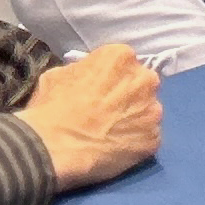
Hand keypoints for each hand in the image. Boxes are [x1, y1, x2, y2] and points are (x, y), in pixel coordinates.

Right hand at [20, 46, 163, 192]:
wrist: (52, 148)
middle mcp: (145, 79)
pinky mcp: (154, 138)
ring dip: (134, 118)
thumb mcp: (59, 74)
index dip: (110, 77)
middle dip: (128, 95)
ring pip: (147, 111)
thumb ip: (84, 69)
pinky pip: (147, 137)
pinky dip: (136, 142)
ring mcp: (153, 111)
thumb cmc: (50, 108)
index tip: (99, 89)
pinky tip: (116, 148)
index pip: (122, 62)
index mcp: (121, 56)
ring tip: (111, 132)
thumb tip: (90, 75)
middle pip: (141, 84)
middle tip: (108, 111)